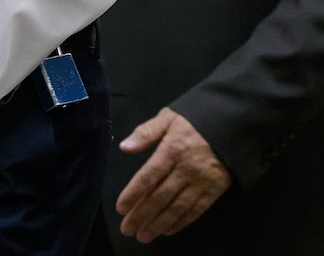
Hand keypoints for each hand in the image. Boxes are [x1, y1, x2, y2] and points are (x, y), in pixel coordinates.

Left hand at [116, 107, 231, 242]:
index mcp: (172, 149)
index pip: (149, 177)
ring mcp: (201, 182)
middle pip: (160, 197)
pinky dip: (180, 223)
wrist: (231, 123)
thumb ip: (145, 132)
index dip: (133, 194)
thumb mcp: (167, 117)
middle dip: (142, 215)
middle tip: (127, 229)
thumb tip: (124, 147)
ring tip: (143, 235)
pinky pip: (196, 211)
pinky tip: (167, 230)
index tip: (121, 208)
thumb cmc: (194, 120)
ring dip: (158, 224)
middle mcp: (186, 169)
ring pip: (177, 208)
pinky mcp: (214, 191)